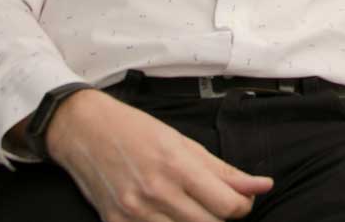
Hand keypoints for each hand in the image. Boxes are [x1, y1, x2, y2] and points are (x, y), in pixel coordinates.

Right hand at [45, 90, 272, 220]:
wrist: (83, 131)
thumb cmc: (135, 131)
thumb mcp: (184, 143)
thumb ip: (224, 171)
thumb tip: (261, 186)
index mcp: (178, 167)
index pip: (227, 206)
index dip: (241, 207)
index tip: (239, 201)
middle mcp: (157, 192)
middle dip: (220, 217)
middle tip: (215, 205)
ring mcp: (134, 212)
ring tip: (189, 206)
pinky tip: (166, 214)